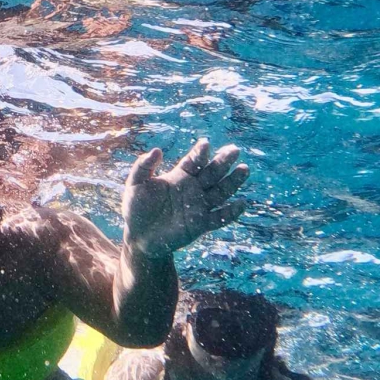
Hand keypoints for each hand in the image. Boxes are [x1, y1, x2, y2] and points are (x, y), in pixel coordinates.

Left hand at [123, 138, 248, 255]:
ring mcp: (199, 206)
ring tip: (244, 169)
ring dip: (233, 181)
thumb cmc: (136, 208)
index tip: (205, 143)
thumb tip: (157, 150)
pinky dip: (231, 212)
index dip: (200, 153)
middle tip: (234, 150)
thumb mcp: (135, 184)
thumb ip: (143, 166)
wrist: (139, 236)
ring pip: (221, 191)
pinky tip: (242, 203)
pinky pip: (219, 217)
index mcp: (180, 176)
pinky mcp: (201, 224)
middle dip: (223, 161)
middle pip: (212, 172)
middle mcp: (193, 189)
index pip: (194, 161)